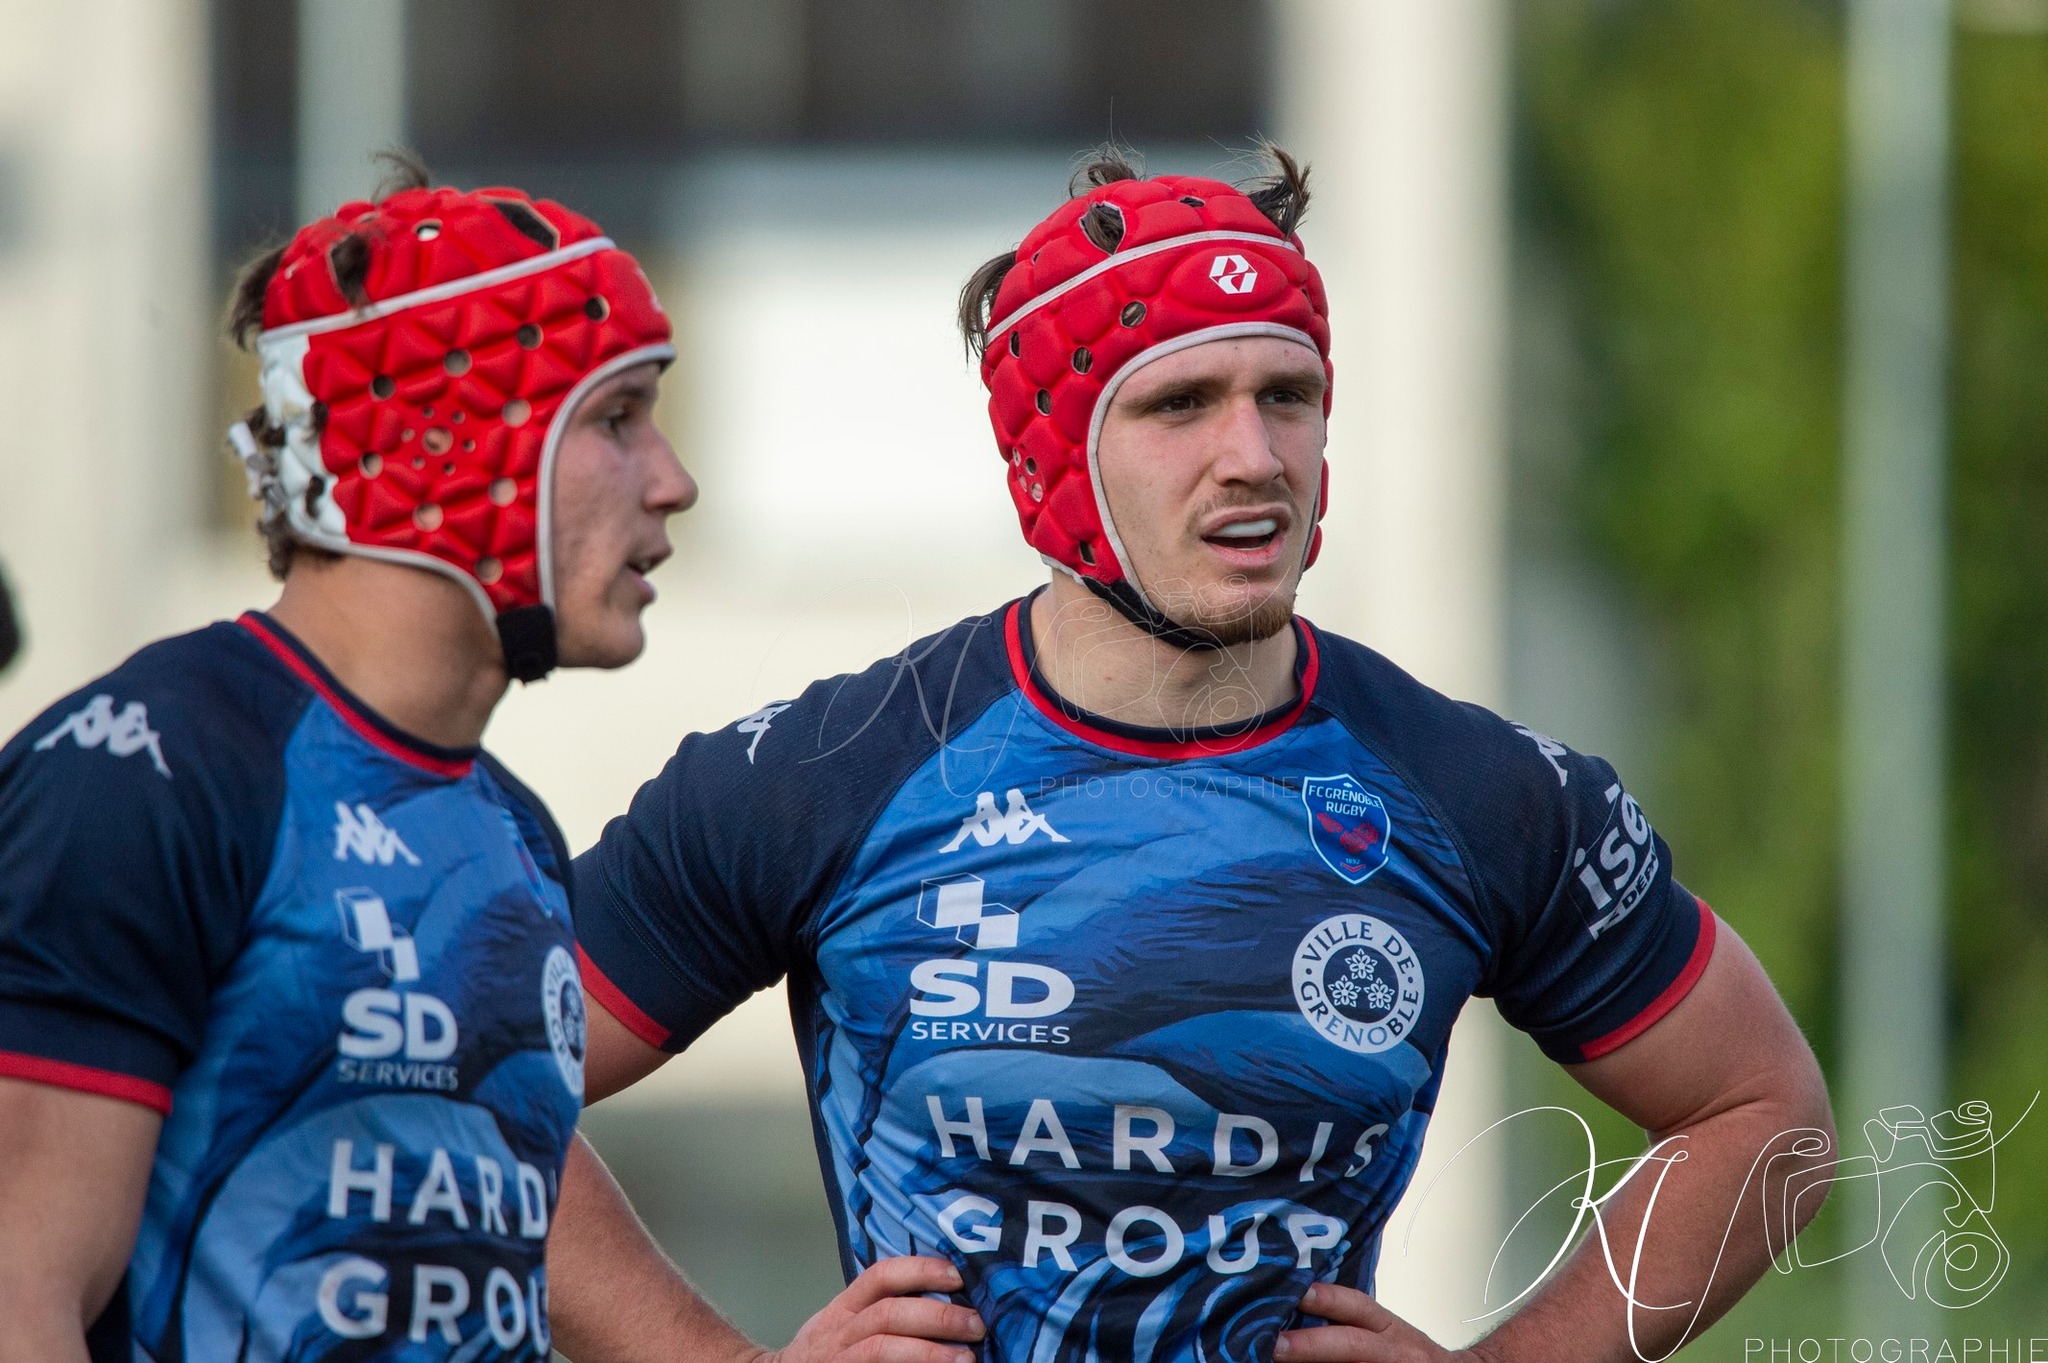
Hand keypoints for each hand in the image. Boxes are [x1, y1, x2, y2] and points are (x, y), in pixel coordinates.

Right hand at [766, 1256, 986, 1362]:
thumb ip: (881, 1308)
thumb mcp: (845, 1322)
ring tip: (967, 1358)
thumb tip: (947, 1296)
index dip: (920, 1270)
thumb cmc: (826, 1353)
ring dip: (928, 1352)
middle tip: (977, 1324)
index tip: (958, 1275)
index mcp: (844, 1309)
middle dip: (937, 1316)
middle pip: (889, 1314)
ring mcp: (840, 1361)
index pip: (880, 1276)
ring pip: (882, 1350)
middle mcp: (840, 1332)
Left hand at [1274, 1282, 1476, 1362]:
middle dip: (1311, 1345)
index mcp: (1390, 1329)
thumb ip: (1352, 1324)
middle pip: (1352, 1345)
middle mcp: (1394, 1351)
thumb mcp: (1388, 1333)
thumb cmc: (1409, 1356)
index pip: (1358, 1307)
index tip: (1296, 1293)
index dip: (1327, 1298)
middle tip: (1275, 1345)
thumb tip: (1297, 1315)